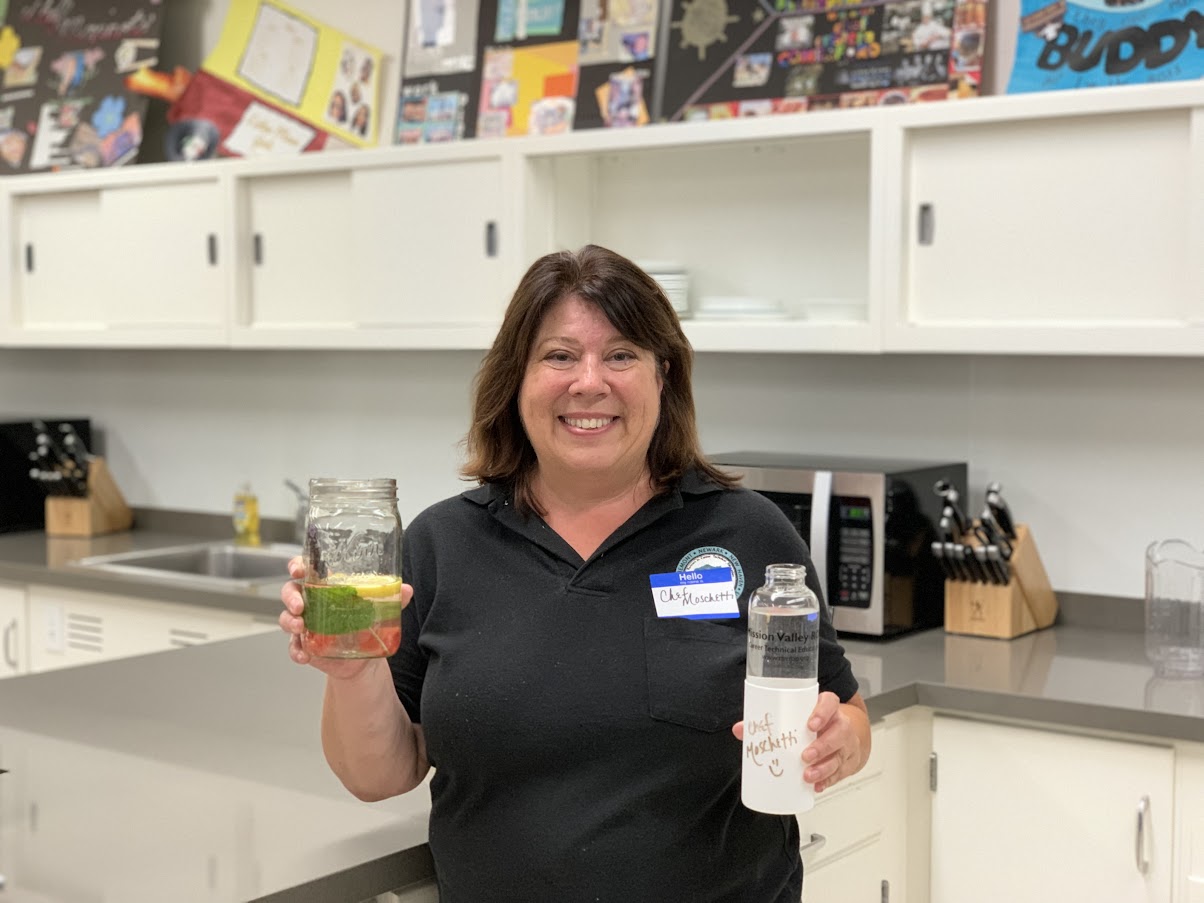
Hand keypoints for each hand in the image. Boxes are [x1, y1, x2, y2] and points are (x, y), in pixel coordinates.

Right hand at [278, 556, 413, 679]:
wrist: (363, 658)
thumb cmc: (365, 624)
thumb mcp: (378, 609)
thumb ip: (392, 598)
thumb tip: (406, 590)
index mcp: (326, 586)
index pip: (305, 569)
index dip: (297, 565)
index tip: (298, 569)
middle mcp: (312, 602)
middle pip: (290, 591)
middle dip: (291, 596)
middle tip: (300, 605)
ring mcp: (306, 623)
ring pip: (287, 617)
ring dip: (290, 621)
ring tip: (301, 627)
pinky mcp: (305, 644)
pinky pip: (293, 646)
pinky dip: (295, 650)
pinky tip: (304, 655)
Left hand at [732, 691, 870, 792]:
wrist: (845, 734)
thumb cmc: (816, 724)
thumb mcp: (799, 717)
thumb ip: (770, 722)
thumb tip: (740, 729)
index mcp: (829, 709)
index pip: (830, 703)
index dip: (822, 712)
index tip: (811, 724)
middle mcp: (840, 725)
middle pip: (839, 733)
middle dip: (822, 746)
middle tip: (805, 756)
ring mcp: (846, 745)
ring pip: (839, 756)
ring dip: (824, 768)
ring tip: (808, 776)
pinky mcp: (846, 763)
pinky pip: (839, 773)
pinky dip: (827, 781)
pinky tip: (816, 786)